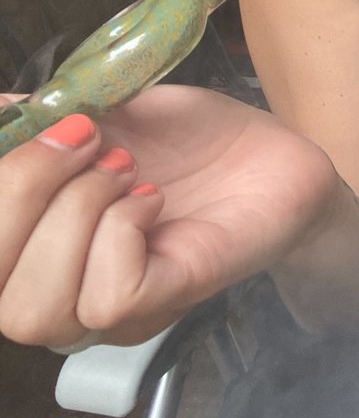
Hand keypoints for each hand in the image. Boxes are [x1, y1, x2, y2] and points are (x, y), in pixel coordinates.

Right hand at [0, 85, 335, 349]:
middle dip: (24, 191)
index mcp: (37, 244)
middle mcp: (63, 289)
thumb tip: (1, 108)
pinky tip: (153, 200)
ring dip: (77, 214)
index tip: (31, 120)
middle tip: (85, 138)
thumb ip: (49, 119)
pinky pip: (110, 297)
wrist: (272, 153)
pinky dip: (122, 232)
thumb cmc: (192, 140)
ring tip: (126, 170)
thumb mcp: (109, 113)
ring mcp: (112, 309)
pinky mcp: (165, 301)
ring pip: (40, 307)